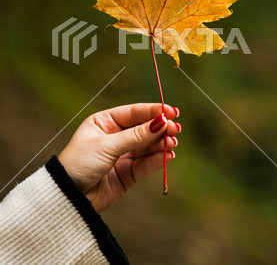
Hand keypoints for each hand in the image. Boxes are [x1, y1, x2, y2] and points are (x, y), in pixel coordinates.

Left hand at [58, 103, 180, 212]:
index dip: (154, 111)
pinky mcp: (127, 174)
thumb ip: (136, 136)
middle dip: (161, 128)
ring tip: (172, 143)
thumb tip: (161, 122)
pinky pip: (146, 163)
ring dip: (162, 144)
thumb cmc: (79, 164)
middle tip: (176, 129)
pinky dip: (158, 159)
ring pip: (147, 146)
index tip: (171, 111)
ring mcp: (122, 155)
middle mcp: (115, 136)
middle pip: (144, 129)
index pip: (134, 113)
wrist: (67, 198)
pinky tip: (168, 155)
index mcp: (105, 122)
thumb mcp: (107, 145)